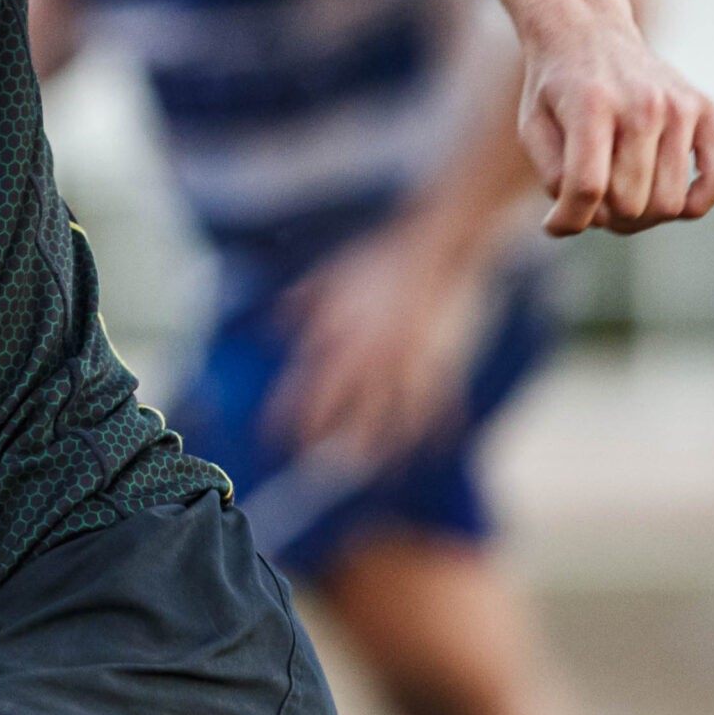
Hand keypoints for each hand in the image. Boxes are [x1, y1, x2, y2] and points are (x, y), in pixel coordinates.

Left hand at [268, 226, 485, 466]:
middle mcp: (372, 359)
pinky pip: (439, 406)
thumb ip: (301, 306)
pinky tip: (432, 451)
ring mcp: (409, 363)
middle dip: (334, 446)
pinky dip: (436, 432)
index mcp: (341, 338)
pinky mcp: (441, 361)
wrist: (432, 245)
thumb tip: (272, 330)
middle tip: (319, 467)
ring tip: (375, 470)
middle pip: (349, 417)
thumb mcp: (329, 278)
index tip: (277, 442)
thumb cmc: (377, 259)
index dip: (291, 421)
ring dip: (383, 449)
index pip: (309, 392)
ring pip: (395, 422)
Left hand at [520, 12, 713, 236]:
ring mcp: (680, 106)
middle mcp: (642, 103)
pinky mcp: (706, 109)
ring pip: (670, 202)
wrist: (587, 32)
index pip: (588, 186)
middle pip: (630, 202)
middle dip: (604, 217)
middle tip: (591, 203)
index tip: (556, 224)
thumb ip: (553, 178)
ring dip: (641, 215)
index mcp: (592, 104)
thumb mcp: (533, 127)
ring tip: (619, 196)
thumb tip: (578, 222)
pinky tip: (664, 194)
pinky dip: (694, 203)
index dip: (569, 219)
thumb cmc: (556, 88)